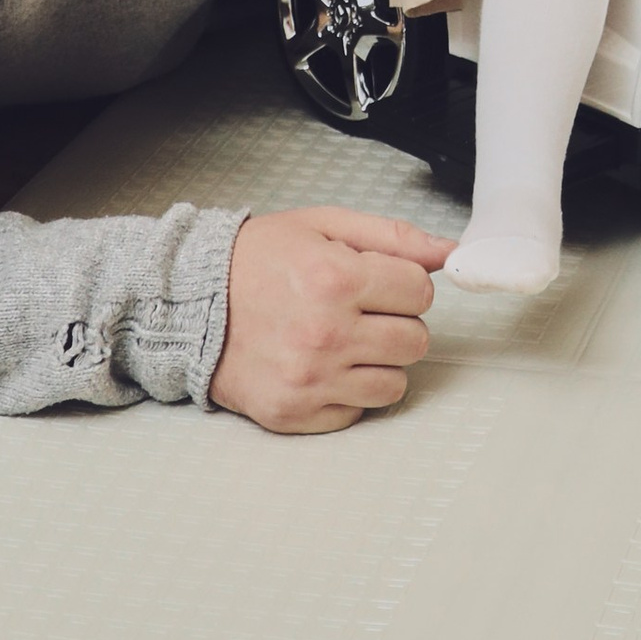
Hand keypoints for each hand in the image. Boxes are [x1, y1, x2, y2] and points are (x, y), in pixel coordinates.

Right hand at [209, 204, 450, 432]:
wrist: (190, 304)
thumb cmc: (256, 260)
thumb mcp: (324, 226)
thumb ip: (393, 237)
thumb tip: (449, 252)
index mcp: (335, 278)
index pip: (421, 291)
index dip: (405, 284)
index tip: (380, 282)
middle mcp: (325, 333)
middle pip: (415, 340)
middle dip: (397, 322)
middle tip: (362, 311)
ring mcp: (309, 379)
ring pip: (395, 383)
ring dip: (379, 361)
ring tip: (346, 340)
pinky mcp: (294, 413)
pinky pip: (357, 412)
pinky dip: (349, 391)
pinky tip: (323, 365)